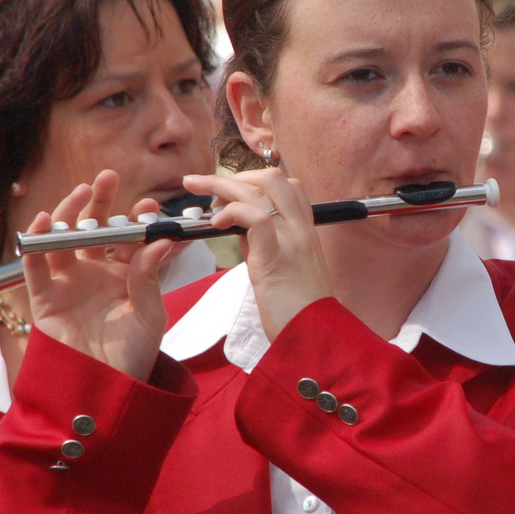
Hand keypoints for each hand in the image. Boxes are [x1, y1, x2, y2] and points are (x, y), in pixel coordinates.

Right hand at [22, 170, 170, 380]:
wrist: (103, 392)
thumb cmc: (132, 355)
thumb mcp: (149, 316)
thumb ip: (149, 278)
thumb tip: (160, 241)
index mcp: (126, 275)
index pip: (130, 239)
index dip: (137, 220)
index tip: (148, 205)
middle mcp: (95, 273)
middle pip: (94, 230)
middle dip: (100, 203)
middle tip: (108, 178)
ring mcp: (69, 283)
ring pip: (64, 240)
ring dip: (70, 214)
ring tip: (81, 193)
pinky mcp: (45, 298)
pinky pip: (36, 266)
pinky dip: (36, 244)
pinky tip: (45, 223)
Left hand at [182, 168, 330, 339]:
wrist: (314, 338)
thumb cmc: (296, 310)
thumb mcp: (280, 268)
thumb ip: (261, 243)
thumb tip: (237, 225)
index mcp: (304, 230)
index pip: (285, 185)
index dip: (253, 180)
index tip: (226, 192)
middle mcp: (302, 229)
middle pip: (274, 177)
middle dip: (234, 175)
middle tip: (202, 185)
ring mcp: (292, 240)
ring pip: (262, 189)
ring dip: (223, 185)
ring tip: (200, 195)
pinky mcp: (276, 257)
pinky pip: (256, 218)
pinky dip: (232, 211)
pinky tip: (217, 223)